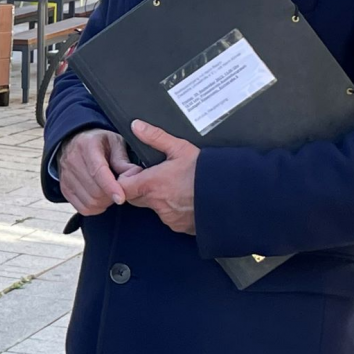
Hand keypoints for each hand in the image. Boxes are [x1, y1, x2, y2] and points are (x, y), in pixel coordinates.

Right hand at [58, 129, 139, 216]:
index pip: (97, 171)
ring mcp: (66, 175)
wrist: (75, 142)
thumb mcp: (115, 143)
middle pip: (94, 190)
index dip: (110, 187)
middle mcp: (72, 160)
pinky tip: (101, 198)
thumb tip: (134, 176)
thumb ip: (123, 160)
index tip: (121, 198)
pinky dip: (96, 208)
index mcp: (87, 146)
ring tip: (110, 192)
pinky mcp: (64, 188)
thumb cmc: (100, 143)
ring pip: (89, 201)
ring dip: (105, 203)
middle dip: (111, 195)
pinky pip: (83, 208)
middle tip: (120, 190)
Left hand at [119, 120, 198, 234]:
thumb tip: (137, 126)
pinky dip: (174, 209)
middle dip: (140, 189)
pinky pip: (170, 218)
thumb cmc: (206, 172)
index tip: (136, 173)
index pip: (122, 187)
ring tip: (176, 186)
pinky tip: (186, 198)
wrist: (231, 195)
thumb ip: (155, 137)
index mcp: (152, 184)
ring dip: (159, 199)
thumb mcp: (180, 148)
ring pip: (153, 208)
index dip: (125, 179)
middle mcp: (157, 204)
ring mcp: (168, 217)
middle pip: (135, 198)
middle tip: (157, 177)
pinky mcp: (180, 227)